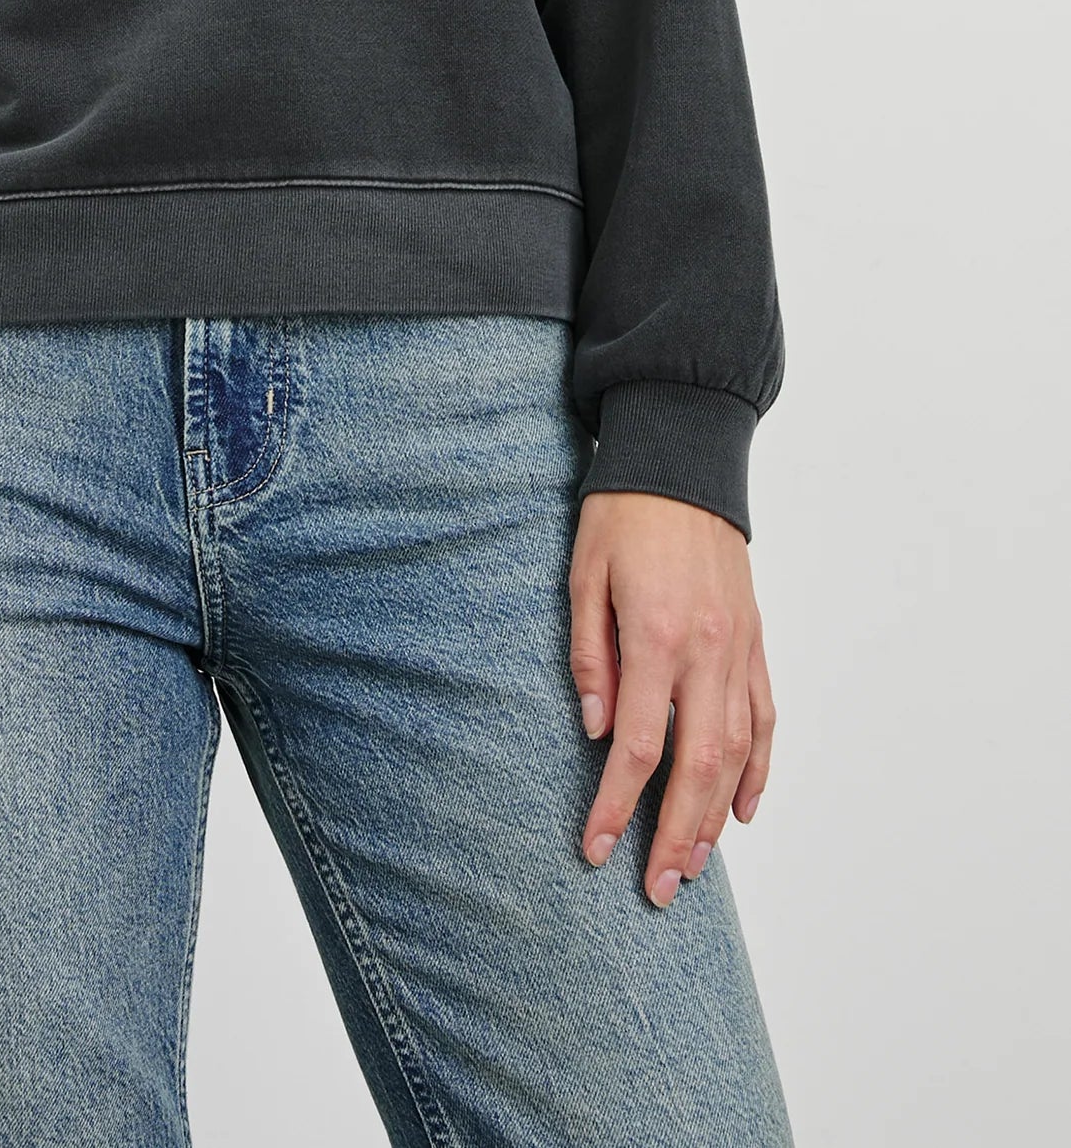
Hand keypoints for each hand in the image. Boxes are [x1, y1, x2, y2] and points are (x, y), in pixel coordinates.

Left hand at [568, 490, 775, 906]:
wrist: (683, 459)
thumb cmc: (623, 513)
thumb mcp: (583, 574)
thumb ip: (588, 654)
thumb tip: (594, 729)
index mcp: (655, 635)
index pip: (637, 746)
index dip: (615, 806)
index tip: (596, 849)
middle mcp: (705, 651)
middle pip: (696, 767)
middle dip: (674, 836)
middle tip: (655, 889)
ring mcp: (738, 649)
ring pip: (736, 753)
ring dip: (716, 818)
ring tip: (693, 867)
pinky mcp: (755, 642)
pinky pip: (765, 718)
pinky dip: (758, 770)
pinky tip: (741, 809)